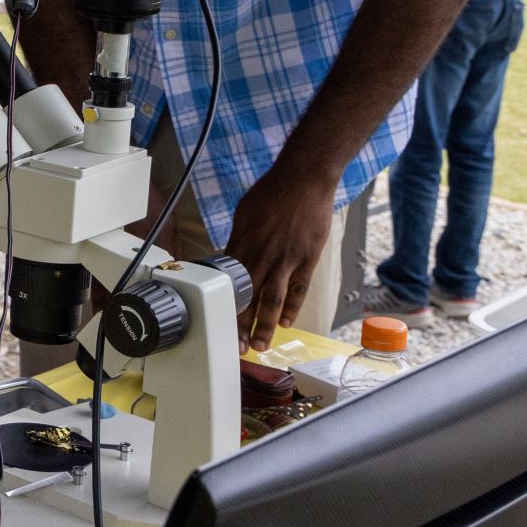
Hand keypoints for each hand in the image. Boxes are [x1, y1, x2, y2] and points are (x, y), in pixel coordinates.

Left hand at [225, 167, 339, 352]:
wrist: (304, 179)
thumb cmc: (272, 193)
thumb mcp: (244, 215)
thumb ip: (238, 241)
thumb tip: (228, 260)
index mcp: (243, 244)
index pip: (230, 285)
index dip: (225, 308)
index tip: (219, 326)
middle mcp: (262, 255)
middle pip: (249, 297)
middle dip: (242, 325)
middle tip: (238, 348)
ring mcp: (286, 259)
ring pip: (273, 299)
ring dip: (266, 326)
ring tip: (262, 345)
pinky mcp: (307, 258)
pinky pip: (298, 289)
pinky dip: (292, 307)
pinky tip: (286, 323)